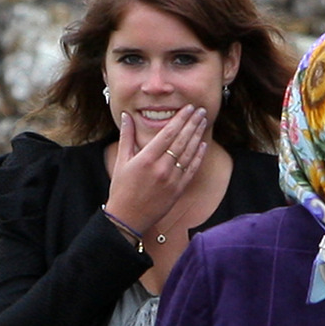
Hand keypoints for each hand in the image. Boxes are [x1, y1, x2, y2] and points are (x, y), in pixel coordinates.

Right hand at [104, 104, 207, 233]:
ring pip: (189, 153)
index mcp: (146, 159)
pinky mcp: (179, 189)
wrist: (128, 217)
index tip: (188, 108)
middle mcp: (161, 168)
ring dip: (198, 136)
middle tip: (201, 110)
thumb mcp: (121, 161)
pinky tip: (203, 144)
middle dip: (192, 123)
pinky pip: (192, 169)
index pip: (168, 133)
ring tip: (203, 122)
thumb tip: (127, 116)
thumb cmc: (122, 188)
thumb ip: (126, 136)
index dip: (180, 119)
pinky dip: (199, 155)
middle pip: (182, 140)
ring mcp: (172, 179)